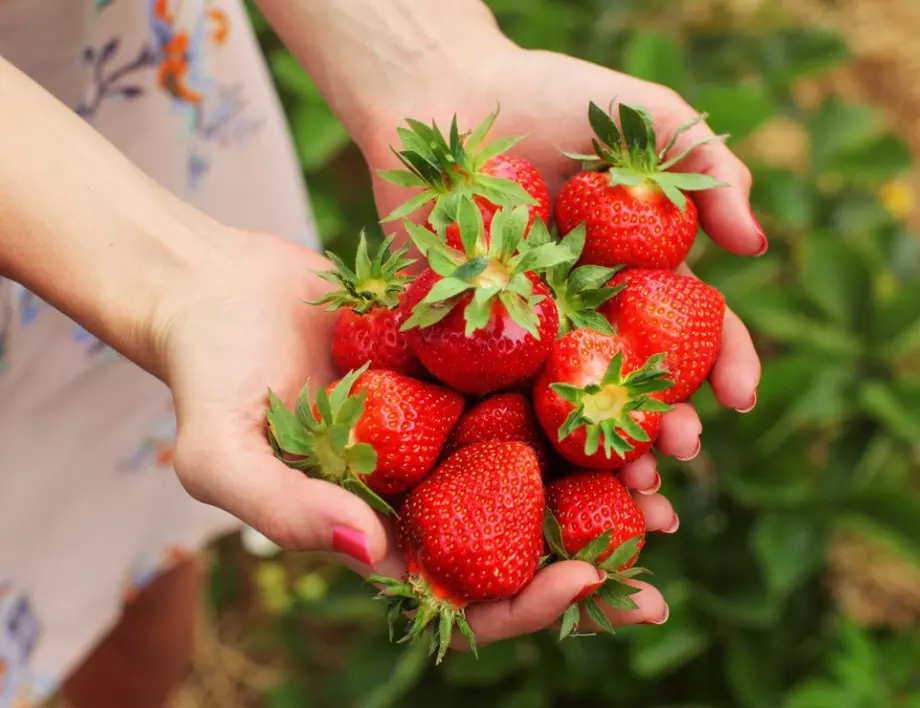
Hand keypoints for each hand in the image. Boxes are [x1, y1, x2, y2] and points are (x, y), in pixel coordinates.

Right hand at [159, 226, 674, 646]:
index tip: (585, 581)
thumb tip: (371, 554)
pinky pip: (527, 377)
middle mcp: (428, 483)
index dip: (528, 604)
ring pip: (543, 455)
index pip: (465, 592)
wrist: (219, 288)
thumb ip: (283, 510)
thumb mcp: (221, 454)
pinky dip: (576, 382)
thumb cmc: (209, 379)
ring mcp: (449, 422)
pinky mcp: (462, 361)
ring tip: (671, 449)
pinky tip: (629, 372)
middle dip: (600, 540)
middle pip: (524, 533)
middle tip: (663, 527)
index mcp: (383, 530)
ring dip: (606, 460)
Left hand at [357, 43, 762, 642]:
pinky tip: (540, 468)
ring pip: (570, 405)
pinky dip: (519, 434)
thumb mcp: (646, 118)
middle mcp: (585, 312)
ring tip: (627, 483)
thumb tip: (758, 243)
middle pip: (634, 382)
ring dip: (601, 450)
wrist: (445, 95)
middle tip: (683, 456)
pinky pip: (494, 393)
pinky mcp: (464, 336)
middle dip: (665, 424)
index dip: (721, 364)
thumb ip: (710, 170)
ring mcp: (526, 330)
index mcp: (634, 274)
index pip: (691, 330)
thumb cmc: (550, 97)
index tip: (740, 397)